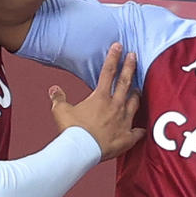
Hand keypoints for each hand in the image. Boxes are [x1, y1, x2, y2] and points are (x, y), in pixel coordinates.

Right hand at [48, 43, 144, 160]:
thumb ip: (59, 98)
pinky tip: (141, 130)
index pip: (108, 72)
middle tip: (134, 56)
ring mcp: (123, 121)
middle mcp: (115, 106)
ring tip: (138, 88)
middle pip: (126, 82)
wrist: (81, 151)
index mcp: (100, 97)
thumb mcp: (61, 111)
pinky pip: (137, 133)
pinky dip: (139, 130)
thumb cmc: (71, 130)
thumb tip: (54, 89)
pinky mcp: (127, 137)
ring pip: (135, 103)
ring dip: (137, 94)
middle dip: (130, 67)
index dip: (113, 57)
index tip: (118, 45)